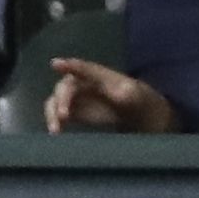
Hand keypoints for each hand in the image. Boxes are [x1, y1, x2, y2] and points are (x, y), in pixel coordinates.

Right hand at [45, 57, 178, 134]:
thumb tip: (117, 94)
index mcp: (100, 75)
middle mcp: (84, 83)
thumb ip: (123, 94)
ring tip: (55, 129)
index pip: (83, 68)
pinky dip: (54, 121)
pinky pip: (58, 114)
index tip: (55, 64)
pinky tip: (56, 132)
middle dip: (61, 99)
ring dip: (52, 112)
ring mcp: (78, 98)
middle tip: (63, 116)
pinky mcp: (75, 113)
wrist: (145, 118)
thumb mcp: (134, 97)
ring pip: (56, 100)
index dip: (70, 66)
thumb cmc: (140, 102)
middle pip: (65, 87)